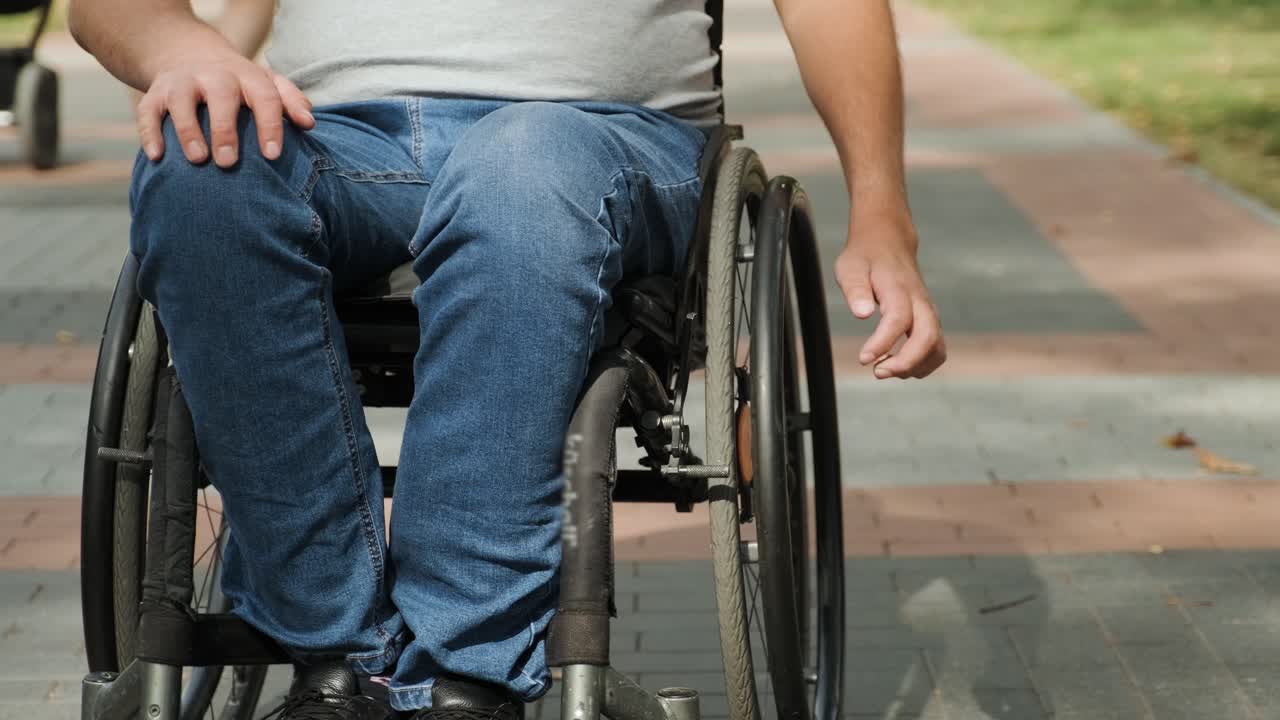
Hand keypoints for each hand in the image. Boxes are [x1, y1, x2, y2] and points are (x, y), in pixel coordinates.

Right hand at [137, 49, 313, 166]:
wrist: (190, 54)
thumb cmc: (240, 84)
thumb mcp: (267, 84)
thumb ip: (290, 100)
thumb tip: (309, 122)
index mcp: (247, 76)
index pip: (264, 96)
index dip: (269, 125)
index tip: (272, 154)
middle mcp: (214, 75)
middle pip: (221, 96)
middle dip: (225, 129)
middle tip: (229, 162)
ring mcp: (182, 82)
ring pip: (181, 102)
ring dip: (188, 130)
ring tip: (198, 159)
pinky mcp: (155, 93)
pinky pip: (148, 111)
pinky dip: (150, 133)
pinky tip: (157, 156)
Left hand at [834, 213, 945, 378]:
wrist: (888, 242)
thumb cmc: (865, 257)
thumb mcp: (850, 267)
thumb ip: (855, 290)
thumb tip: (862, 313)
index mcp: (898, 287)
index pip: (898, 319)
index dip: (882, 342)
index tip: (863, 359)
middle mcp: (919, 301)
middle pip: (927, 337)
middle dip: (906, 362)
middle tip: (878, 372)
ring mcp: (928, 312)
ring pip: (936, 347)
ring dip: (915, 367)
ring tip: (885, 370)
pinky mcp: (929, 320)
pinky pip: (935, 349)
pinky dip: (921, 364)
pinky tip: (897, 365)